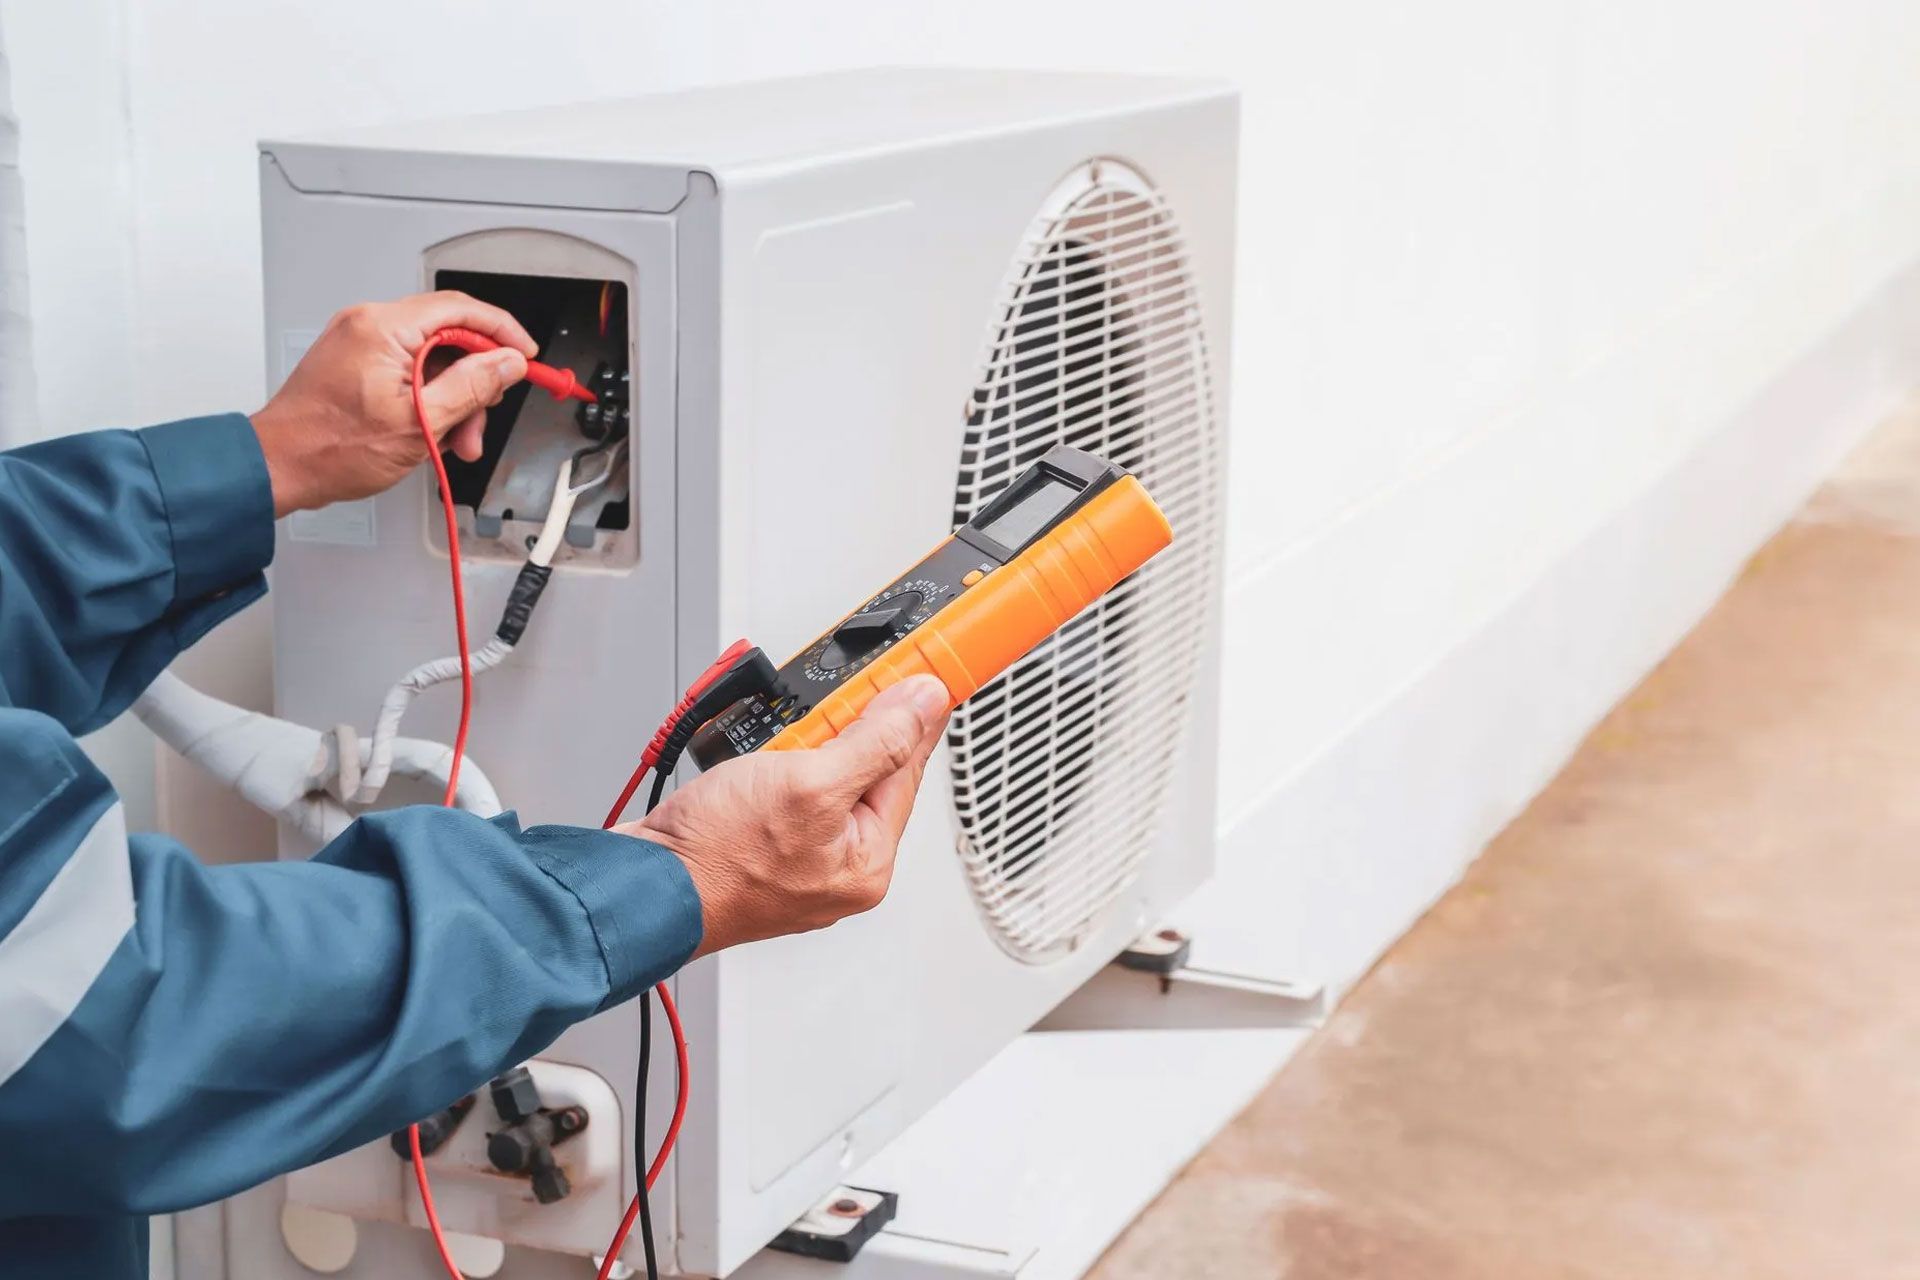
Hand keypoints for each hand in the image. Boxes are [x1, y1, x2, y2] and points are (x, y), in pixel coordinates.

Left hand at [249, 291, 537, 516]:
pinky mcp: (356, 359)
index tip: (525, 356)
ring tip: (455, 440)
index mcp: (383, 328)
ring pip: (432, 357)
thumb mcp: (419, 424)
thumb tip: (506, 363)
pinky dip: (428, 397)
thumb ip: (471, 387)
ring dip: (453, 397)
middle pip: (449, 336)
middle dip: (475, 380)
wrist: (280, 466)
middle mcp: (369, 324)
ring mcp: (360, 340)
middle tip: (482, 418)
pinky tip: (431, 431)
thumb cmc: (330, 448)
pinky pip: (409, 368)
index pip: (461, 309)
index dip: (502, 332)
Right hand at [627, 675, 951, 956]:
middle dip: (846, 730)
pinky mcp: (761, 846)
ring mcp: (798, 859)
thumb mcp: (811, 784)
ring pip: (822, 776)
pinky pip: (785, 791)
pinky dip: (776, 764)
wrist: (642, 884)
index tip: (921, 676)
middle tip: (828, 706)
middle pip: (866, 772)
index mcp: (867, 862)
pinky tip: (758, 758)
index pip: (907, 769)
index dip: (911, 715)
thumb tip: (923, 705)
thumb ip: (877, 741)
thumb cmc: (717, 856)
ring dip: (804, 745)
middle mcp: (838, 867)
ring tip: (777, 743)